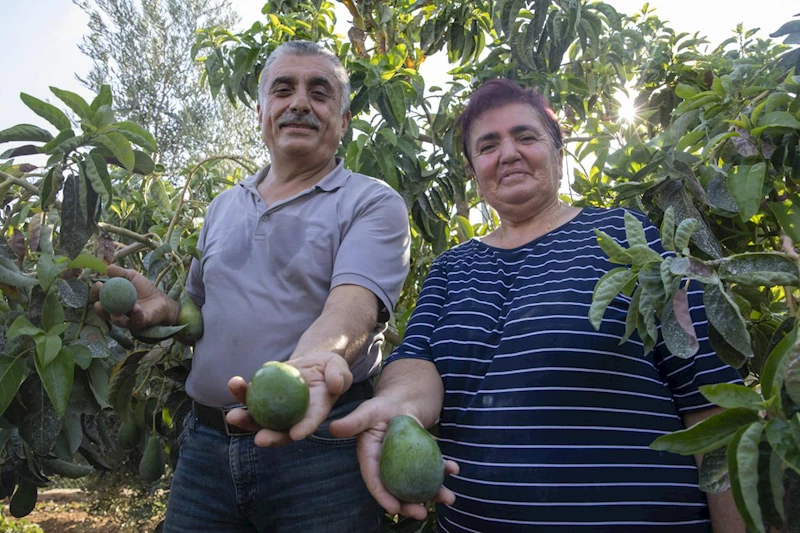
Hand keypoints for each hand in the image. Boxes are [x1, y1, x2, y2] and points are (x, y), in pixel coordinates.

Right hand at [89, 264, 178, 329]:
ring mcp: (129, 319)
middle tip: (99, 301)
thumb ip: (120, 273)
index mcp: (112, 301)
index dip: (95, 294)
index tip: (98, 285)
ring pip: (118, 321)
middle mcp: (117, 312)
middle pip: (103, 313)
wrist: (161, 299)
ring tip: (114, 311)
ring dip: (115, 316)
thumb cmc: (144, 289)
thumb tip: (107, 268)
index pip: (99, 299)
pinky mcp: (140, 322)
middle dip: (99, 308)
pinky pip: (136, 320)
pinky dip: (135, 314)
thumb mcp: (132, 277)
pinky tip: (135, 307)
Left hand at [226, 352, 352, 446]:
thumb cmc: (329, 367)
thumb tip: (337, 385)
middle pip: (280, 431)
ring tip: (232, 416)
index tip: (295, 434)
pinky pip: (250, 398)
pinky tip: (234, 384)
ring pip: (259, 419)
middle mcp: (294, 416)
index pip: (309, 423)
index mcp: (315, 412)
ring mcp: (277, 409)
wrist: (312, 363)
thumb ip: (340, 376)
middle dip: (269, 437)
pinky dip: (241, 393)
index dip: (303, 430)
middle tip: (259, 439)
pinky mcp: (265, 397)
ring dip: (245, 420)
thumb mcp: (339, 367)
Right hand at [328, 396, 458, 519]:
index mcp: (371, 459)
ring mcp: (405, 465)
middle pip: (397, 490)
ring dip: (434, 492)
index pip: (375, 481)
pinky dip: (444, 470)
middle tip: (422, 513)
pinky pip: (432, 468)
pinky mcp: (420, 458)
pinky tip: (454, 469)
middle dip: (410, 505)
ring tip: (449, 498)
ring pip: (418, 483)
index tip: (394, 508)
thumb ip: (353, 422)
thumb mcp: (368, 412)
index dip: (383, 496)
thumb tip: (332, 428)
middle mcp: (387, 467)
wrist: (402, 400)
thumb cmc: (382, 406)